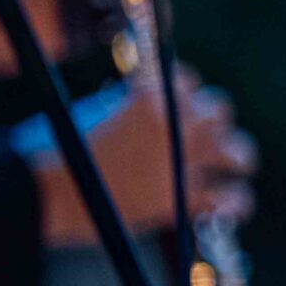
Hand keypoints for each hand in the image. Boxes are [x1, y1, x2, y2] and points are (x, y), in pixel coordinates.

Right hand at [30, 66, 258, 248]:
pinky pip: (230, 198)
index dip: (186, 93)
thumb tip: (143, 108)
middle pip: (219, 109)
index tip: (181, 103)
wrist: (49, 193)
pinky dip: (236, 202)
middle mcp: (174, 123)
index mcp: (150, 95)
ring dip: (236, 157)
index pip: (187, 80)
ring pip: (237, 152)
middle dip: (213, 122)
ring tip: (235, 165)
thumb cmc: (57, 153)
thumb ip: (128, 107)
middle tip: (206, 138)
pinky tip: (233, 205)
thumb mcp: (92, 112)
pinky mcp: (183, 199)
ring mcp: (183, 161)